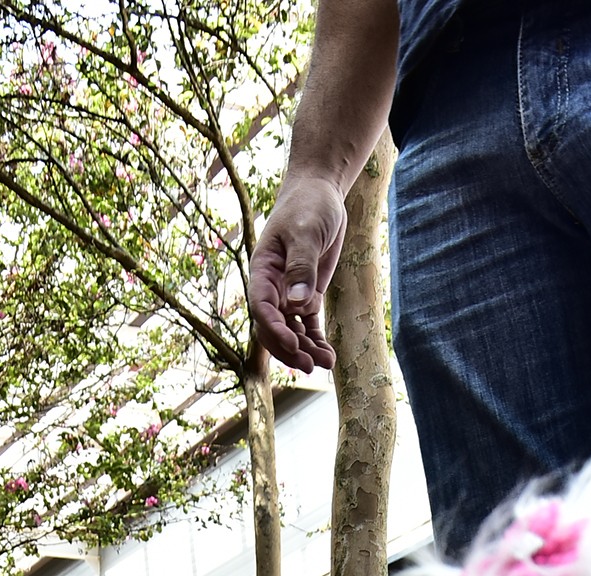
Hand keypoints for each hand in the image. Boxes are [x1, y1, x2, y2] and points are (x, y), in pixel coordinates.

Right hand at [251, 172, 348, 372]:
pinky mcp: (307, 295)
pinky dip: (315, 340)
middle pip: (274, 326)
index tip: (294, 343)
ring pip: (292, 330)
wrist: (320, 194)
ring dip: (305, 349)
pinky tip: (328, 356)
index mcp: (263, 271)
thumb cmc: (308, 207)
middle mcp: (273, 287)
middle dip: (289, 348)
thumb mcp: (306, 233)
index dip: (274, 328)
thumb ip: (301, 267)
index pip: (262, 307)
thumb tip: (297, 303)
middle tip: (309, 366)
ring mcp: (290, 293)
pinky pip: (308, 325)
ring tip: (326, 363)